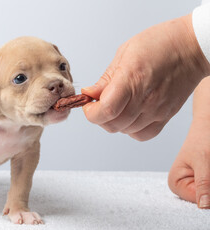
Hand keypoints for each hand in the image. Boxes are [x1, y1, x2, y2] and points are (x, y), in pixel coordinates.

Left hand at [82, 14, 209, 140]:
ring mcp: (157, 110)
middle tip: (98, 105)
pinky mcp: (166, 116)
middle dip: (99, 117)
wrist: (192, 47)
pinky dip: (130, 130)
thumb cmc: (160, 44)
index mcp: (132, 79)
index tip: (88, 105)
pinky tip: (129, 116)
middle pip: (113, 124)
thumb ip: (105, 78)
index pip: (106, 110)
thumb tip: (89, 94)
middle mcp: (145, 98)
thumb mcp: (125, 53)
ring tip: (115, 107)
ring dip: (113, 122)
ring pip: (125, 130)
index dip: (91, 113)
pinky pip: (142, 135)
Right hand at [168, 77, 209, 208]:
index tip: (207, 170)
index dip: (209, 191)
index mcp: (175, 184)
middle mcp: (185, 187)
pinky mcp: (206, 182)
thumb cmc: (203, 138)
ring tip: (209, 160)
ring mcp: (198, 185)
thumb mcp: (203, 160)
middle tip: (208, 164)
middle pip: (206, 198)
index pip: (197, 200)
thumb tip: (203, 206)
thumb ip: (204, 183)